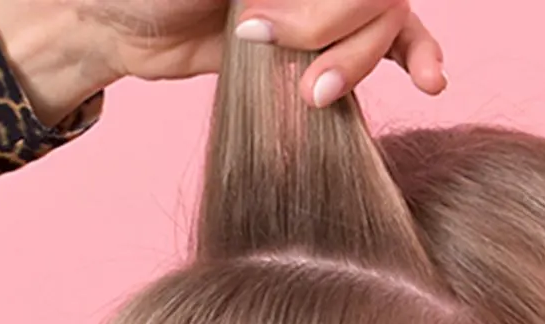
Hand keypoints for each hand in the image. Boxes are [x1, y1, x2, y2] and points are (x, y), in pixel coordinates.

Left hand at [0, 0, 446, 126]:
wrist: (115, 26)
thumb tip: (272, 4)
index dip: (333, 8)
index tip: (267, 23)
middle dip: (340, 35)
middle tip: (288, 62)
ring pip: (384, 23)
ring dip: (359, 61)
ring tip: (316, 93)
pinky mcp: (323, 38)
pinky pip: (387, 41)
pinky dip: (413, 55)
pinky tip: (429, 80)